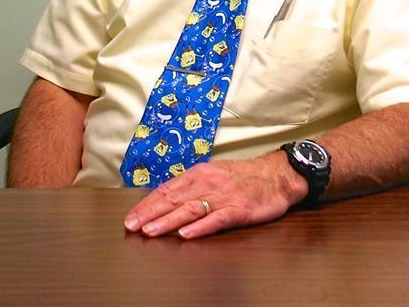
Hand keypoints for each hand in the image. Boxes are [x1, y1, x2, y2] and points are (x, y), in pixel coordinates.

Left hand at [123, 152, 307, 238]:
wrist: (277, 174)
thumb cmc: (243, 177)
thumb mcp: (214, 175)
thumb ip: (191, 186)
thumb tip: (165, 198)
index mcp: (199, 174)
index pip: (167, 189)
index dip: (147, 204)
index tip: (131, 217)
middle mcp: (208, 183)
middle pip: (174, 199)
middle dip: (150, 214)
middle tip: (132, 227)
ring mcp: (224, 196)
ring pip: (191, 209)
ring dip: (169, 221)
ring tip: (151, 232)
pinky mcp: (239, 209)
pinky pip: (218, 218)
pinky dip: (201, 226)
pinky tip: (188, 234)